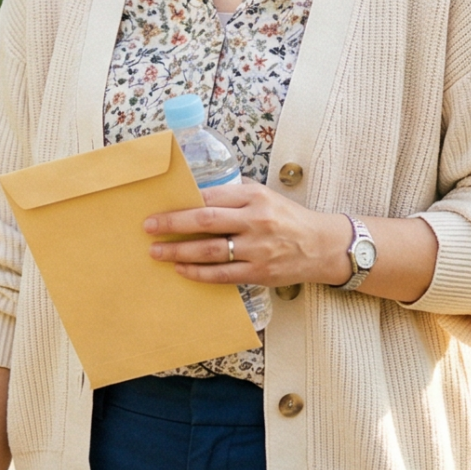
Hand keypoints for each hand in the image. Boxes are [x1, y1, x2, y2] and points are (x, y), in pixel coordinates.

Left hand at [145, 179, 350, 287]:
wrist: (322, 246)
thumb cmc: (288, 219)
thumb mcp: (265, 196)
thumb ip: (235, 195)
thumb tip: (196, 195)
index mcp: (255, 197)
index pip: (211, 197)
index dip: (183, 202)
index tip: (160, 207)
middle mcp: (256, 221)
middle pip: (206, 221)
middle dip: (173, 225)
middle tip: (149, 227)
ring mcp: (258, 249)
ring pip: (210, 250)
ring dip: (179, 252)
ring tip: (157, 252)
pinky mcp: (259, 273)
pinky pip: (222, 274)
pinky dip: (199, 273)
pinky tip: (181, 270)